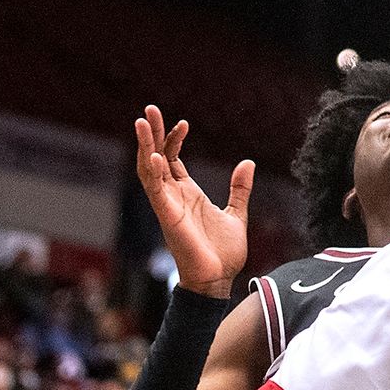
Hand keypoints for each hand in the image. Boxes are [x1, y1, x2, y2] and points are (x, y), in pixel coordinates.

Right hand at [134, 105, 254, 297]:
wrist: (219, 279)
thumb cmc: (224, 253)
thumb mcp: (236, 213)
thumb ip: (240, 189)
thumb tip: (248, 163)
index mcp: (188, 194)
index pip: (172, 160)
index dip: (173, 140)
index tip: (183, 122)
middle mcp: (174, 196)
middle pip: (156, 158)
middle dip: (152, 134)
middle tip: (149, 110)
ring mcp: (168, 205)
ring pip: (149, 170)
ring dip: (145, 146)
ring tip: (141, 122)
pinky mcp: (168, 216)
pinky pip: (155, 190)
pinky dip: (153, 172)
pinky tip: (152, 154)